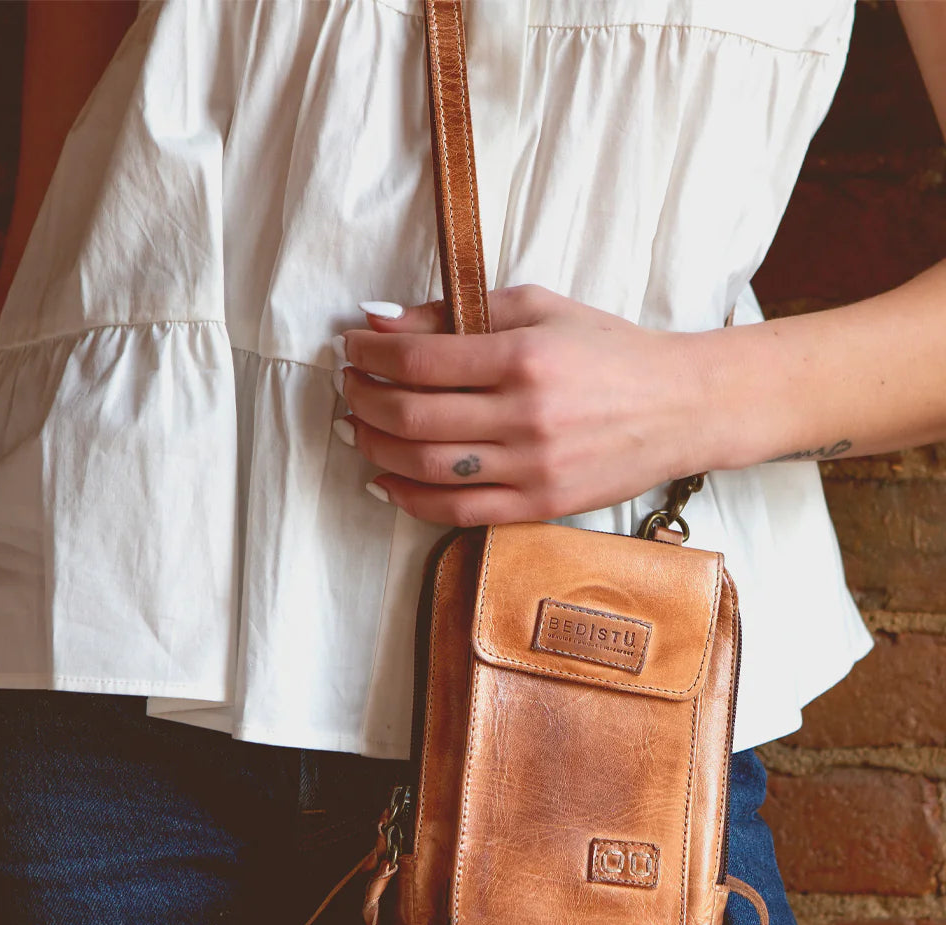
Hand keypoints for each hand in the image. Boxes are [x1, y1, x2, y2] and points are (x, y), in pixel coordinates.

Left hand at [335, 285, 724, 525]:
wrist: (680, 407)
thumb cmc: (608, 350)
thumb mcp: (539, 308)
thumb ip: (459, 312)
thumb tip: (383, 321)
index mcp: (524, 357)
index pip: (419, 361)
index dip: (370, 356)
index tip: (351, 347)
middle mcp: (525, 417)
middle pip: (412, 418)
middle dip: (364, 400)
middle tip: (348, 387)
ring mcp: (531, 468)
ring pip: (425, 469)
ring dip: (376, 449)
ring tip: (358, 429)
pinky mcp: (538, 506)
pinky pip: (455, 513)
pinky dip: (409, 499)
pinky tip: (384, 480)